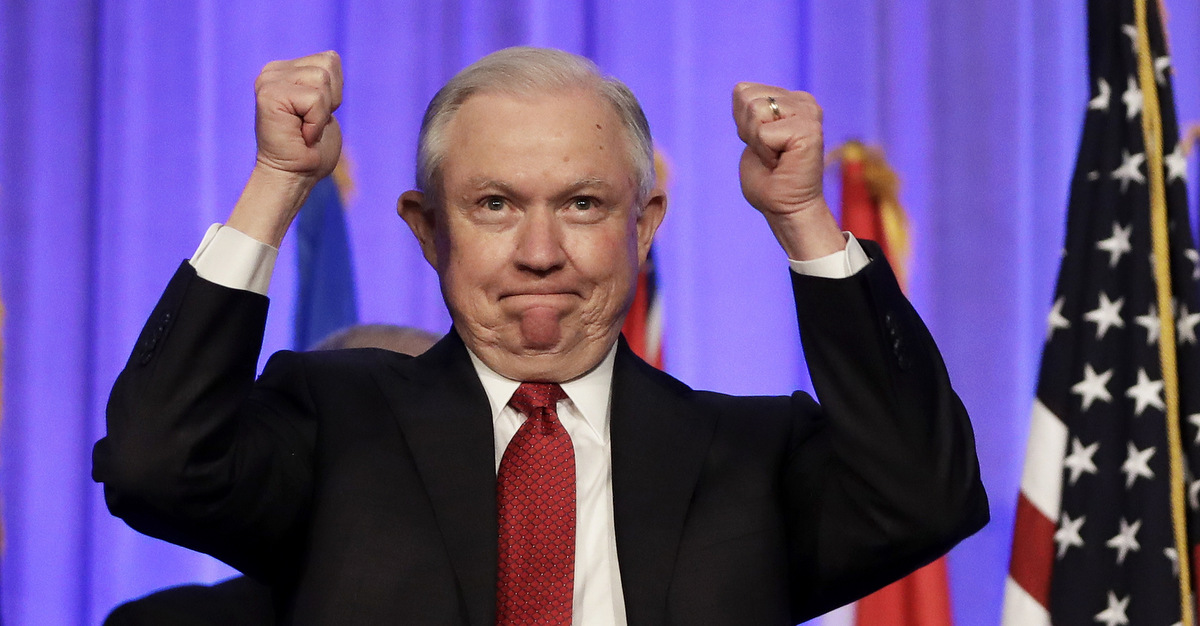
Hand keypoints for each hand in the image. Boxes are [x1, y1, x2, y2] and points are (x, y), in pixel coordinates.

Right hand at [254, 50, 342, 181]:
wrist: (293, 177)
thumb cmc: (311, 151)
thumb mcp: (323, 107)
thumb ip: (325, 81)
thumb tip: (332, 57)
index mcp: (285, 70)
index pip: (330, 60)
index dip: (334, 93)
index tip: (315, 116)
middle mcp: (272, 71)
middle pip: (328, 65)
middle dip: (330, 100)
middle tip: (310, 124)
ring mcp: (268, 81)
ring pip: (322, 79)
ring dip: (322, 113)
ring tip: (305, 129)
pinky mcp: (269, 95)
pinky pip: (315, 98)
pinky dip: (316, 122)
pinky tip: (302, 135)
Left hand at [732, 82, 842, 259]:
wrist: (786, 208)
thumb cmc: (768, 179)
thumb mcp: (751, 135)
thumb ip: (749, 109)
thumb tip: (740, 89)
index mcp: (791, 98)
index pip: (742, 90)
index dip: (742, 123)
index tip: (762, 144)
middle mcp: (803, 101)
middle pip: (746, 96)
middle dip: (747, 130)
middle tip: (769, 153)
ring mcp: (809, 113)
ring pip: (755, 110)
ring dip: (756, 142)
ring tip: (775, 157)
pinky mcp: (809, 129)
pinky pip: (763, 132)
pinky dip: (764, 152)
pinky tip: (781, 163)